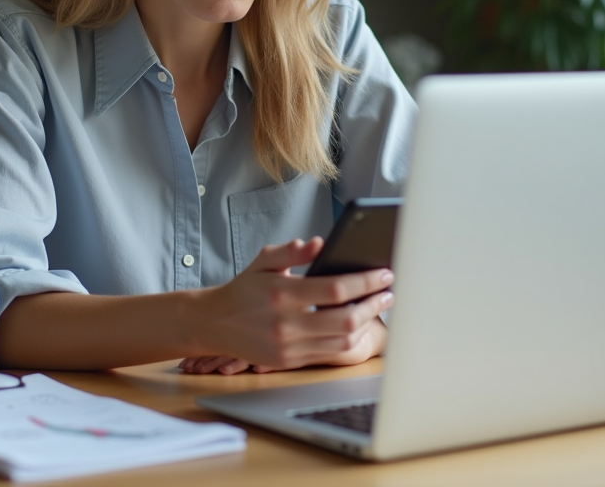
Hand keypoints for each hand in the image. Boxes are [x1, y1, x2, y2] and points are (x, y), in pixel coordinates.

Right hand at [179, 238, 391, 373]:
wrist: (215, 323)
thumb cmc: (243, 290)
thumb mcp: (263, 262)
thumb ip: (291, 253)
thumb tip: (318, 243)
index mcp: (282, 293)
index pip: (334, 289)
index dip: (365, 282)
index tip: (384, 274)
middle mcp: (286, 323)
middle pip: (344, 319)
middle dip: (373, 305)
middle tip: (389, 292)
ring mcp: (288, 346)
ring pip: (341, 341)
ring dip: (366, 324)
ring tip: (376, 306)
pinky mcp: (289, 361)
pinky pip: (328, 353)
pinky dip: (348, 339)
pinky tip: (357, 325)